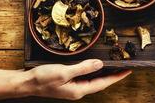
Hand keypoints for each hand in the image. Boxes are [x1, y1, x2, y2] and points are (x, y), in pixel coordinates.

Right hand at [0, 59, 131, 100]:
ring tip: (114, 66)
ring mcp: (74, 87)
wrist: (27, 83)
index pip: (103, 83)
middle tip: (124, 68)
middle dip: (113, 76)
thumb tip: (100, 64)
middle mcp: (79, 90)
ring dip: (104, 73)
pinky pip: (86, 77)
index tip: (128, 71)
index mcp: (79, 90)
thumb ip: (83, 68)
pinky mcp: (69, 82)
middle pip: (101, 83)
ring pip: (94, 80)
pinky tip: (96, 66)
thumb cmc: (43, 78)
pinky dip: (94, 72)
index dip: (116, 77)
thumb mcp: (64, 72)